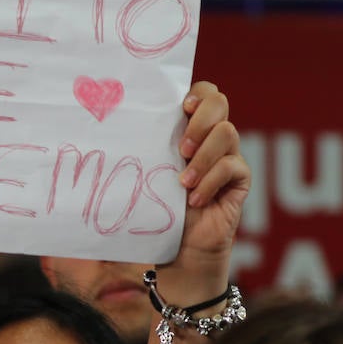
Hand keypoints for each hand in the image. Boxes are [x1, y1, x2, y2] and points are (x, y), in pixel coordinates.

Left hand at [160, 82, 249, 299]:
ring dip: (203, 156)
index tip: (182, 108)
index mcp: (187, 130)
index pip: (203, 93)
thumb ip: (140, 153)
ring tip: (183, 182)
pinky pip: (233, 166)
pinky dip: (211, 181)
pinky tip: (195, 199)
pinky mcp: (239, 180)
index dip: (198, 94)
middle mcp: (210, 138)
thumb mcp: (145, 177)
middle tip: (181, 149)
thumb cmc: (156, 211)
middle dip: (201, 120)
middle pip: (219, 102)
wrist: (176, 250)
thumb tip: (103, 135)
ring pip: (228, 132)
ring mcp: (227, 157)